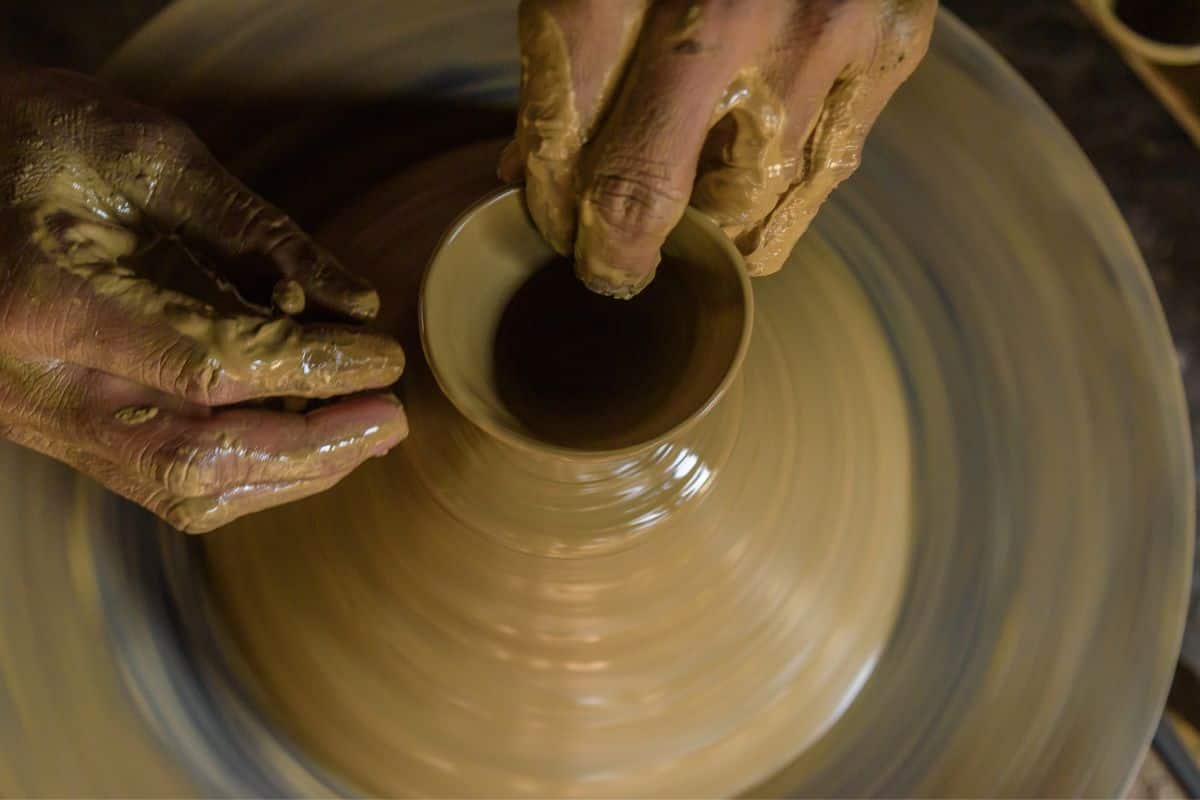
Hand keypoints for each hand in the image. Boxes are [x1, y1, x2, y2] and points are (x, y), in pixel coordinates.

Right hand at [0, 67, 407, 532]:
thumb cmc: (37, 140)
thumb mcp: (146, 153)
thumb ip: (255, 230)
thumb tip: (356, 305)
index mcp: (50, 299)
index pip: (213, 362)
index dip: (314, 368)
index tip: (386, 360)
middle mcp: (37, 382)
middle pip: (201, 454)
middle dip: (315, 445)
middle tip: (391, 418)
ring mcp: (41, 417)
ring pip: (184, 486)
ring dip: (291, 471)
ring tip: (364, 436)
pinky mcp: (57, 428)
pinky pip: (161, 481)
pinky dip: (247, 473)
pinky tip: (303, 446)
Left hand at [499, 0, 934, 295]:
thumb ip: (565, 63)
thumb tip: (533, 171)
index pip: (564, 144)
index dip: (553, 210)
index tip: (561, 226)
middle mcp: (719, 7)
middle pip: (643, 188)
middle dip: (616, 254)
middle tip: (612, 266)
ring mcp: (813, 31)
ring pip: (744, 206)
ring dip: (707, 240)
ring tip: (693, 232)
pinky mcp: (887, 48)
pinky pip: (823, 177)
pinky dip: (781, 210)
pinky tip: (755, 210)